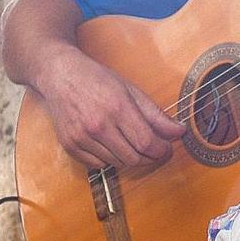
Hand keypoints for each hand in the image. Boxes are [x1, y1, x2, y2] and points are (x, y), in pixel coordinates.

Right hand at [32, 50, 184, 173]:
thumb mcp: (131, 91)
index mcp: (117, 108)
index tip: (166, 148)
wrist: (61, 75)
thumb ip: (156, 115)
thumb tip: (179, 132)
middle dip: (149, 157)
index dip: (162, 150)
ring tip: (130, 142)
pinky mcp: (70, 145)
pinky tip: (109, 143)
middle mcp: (98, 125)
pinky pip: (97, 165)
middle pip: (133, 158)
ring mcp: (81, 137)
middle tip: (153, 148)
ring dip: (129, 157)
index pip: (147, 143)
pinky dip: (108, 159)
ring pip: (117, 164)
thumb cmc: (97, 80)